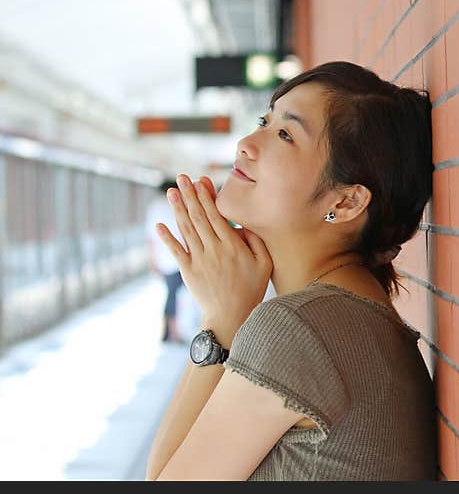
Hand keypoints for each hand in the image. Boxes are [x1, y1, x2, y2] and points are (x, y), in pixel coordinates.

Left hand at [156, 174, 272, 345]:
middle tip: (182, 177)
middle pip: (199, 217)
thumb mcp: (265, 263)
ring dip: (177, 209)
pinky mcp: (188, 271)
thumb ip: (256, 240)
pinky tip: (159, 225)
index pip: (216, 215)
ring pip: (186, 229)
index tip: (200, 181)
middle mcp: (213, 249)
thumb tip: (244, 221)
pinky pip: (175, 251)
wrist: (231, 316)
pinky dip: (166, 238)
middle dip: (190, 195)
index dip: (206, 197)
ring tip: (171, 191)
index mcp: (232, 246)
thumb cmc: (251, 288)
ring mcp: (199, 260)